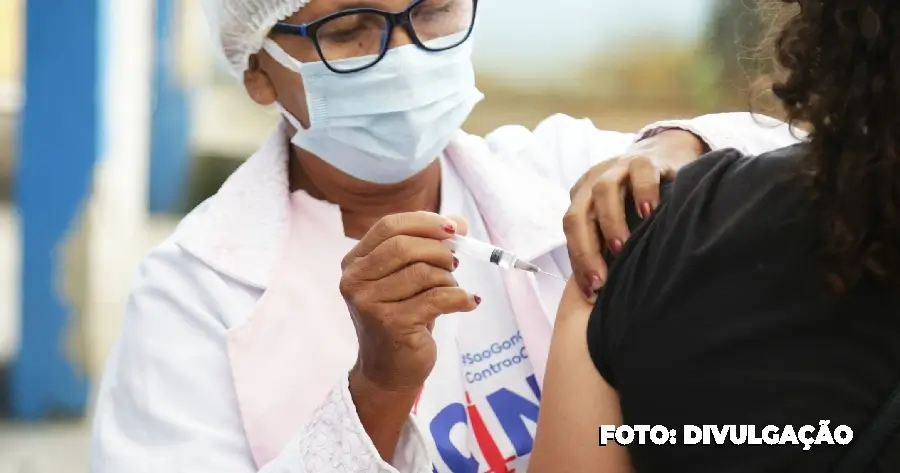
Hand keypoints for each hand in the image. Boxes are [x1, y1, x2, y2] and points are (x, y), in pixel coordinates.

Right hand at [339, 211, 479, 393]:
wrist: (388, 371)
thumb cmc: (401, 318)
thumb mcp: (407, 278)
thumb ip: (427, 246)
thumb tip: (458, 222)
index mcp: (355, 262)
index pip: (389, 226)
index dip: (424, 222)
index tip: (453, 228)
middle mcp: (355, 281)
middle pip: (405, 246)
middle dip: (439, 251)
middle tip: (454, 263)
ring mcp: (370, 304)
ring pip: (423, 272)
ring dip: (448, 278)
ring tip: (451, 290)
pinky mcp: (391, 324)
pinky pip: (437, 298)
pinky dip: (460, 297)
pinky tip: (468, 302)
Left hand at [563, 129, 706, 300]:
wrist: (666, 153)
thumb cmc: (640, 199)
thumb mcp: (620, 219)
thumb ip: (607, 244)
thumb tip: (602, 291)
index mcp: (582, 199)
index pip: (570, 232)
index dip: (578, 262)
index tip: (591, 293)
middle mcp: (593, 183)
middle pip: (577, 214)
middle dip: (586, 250)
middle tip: (601, 280)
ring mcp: (618, 168)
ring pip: (603, 191)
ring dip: (610, 222)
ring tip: (621, 248)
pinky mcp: (646, 160)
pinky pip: (641, 173)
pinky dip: (643, 193)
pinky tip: (650, 213)